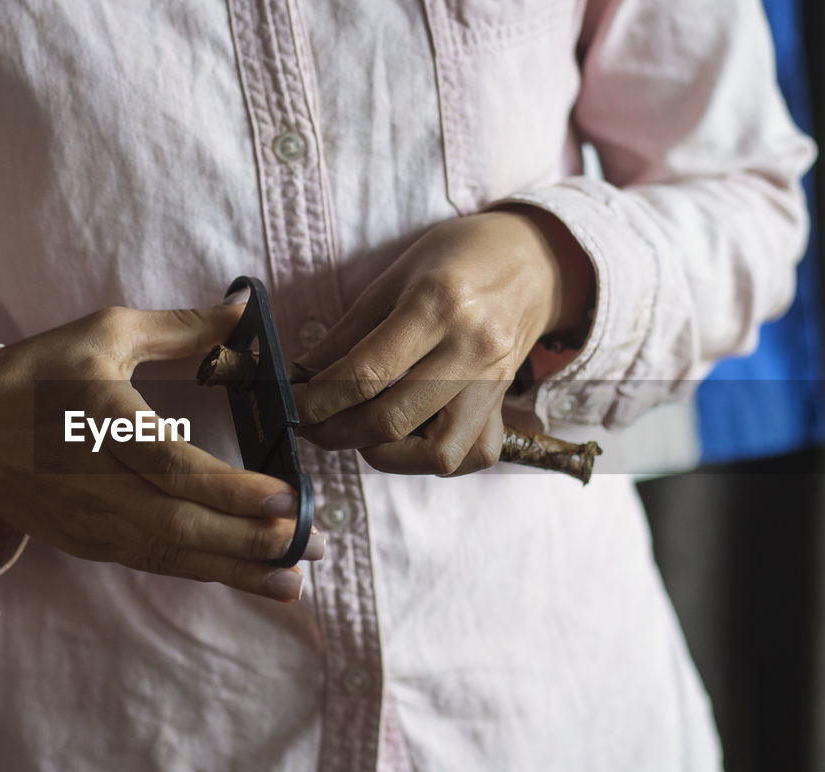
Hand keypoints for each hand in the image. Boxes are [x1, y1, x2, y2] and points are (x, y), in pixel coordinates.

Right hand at [0, 305, 322, 601]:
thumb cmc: (34, 377)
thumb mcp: (100, 333)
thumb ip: (176, 326)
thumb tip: (242, 310)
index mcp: (96, 417)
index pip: (168, 463)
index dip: (227, 488)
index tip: (284, 498)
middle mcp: (94, 478)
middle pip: (179, 523)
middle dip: (250, 540)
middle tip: (312, 545)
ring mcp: (91, 519)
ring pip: (172, 553)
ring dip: (237, 569)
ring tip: (294, 578)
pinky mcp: (91, 543)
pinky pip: (156, 563)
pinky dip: (205, 572)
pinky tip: (248, 577)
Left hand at [292, 208, 593, 474]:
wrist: (533, 260)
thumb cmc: (455, 260)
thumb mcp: (392, 278)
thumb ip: (346, 334)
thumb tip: (302, 377)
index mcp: (438, 305)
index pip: (365, 374)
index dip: (318, 399)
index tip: (291, 403)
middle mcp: (472, 349)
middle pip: (392, 420)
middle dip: (335, 432)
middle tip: (310, 424)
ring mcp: (495, 383)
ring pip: (436, 454)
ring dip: (384, 454)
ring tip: (360, 431)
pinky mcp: (505, 405)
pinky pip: (470, 456)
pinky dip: (431, 459)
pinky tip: (408, 438)